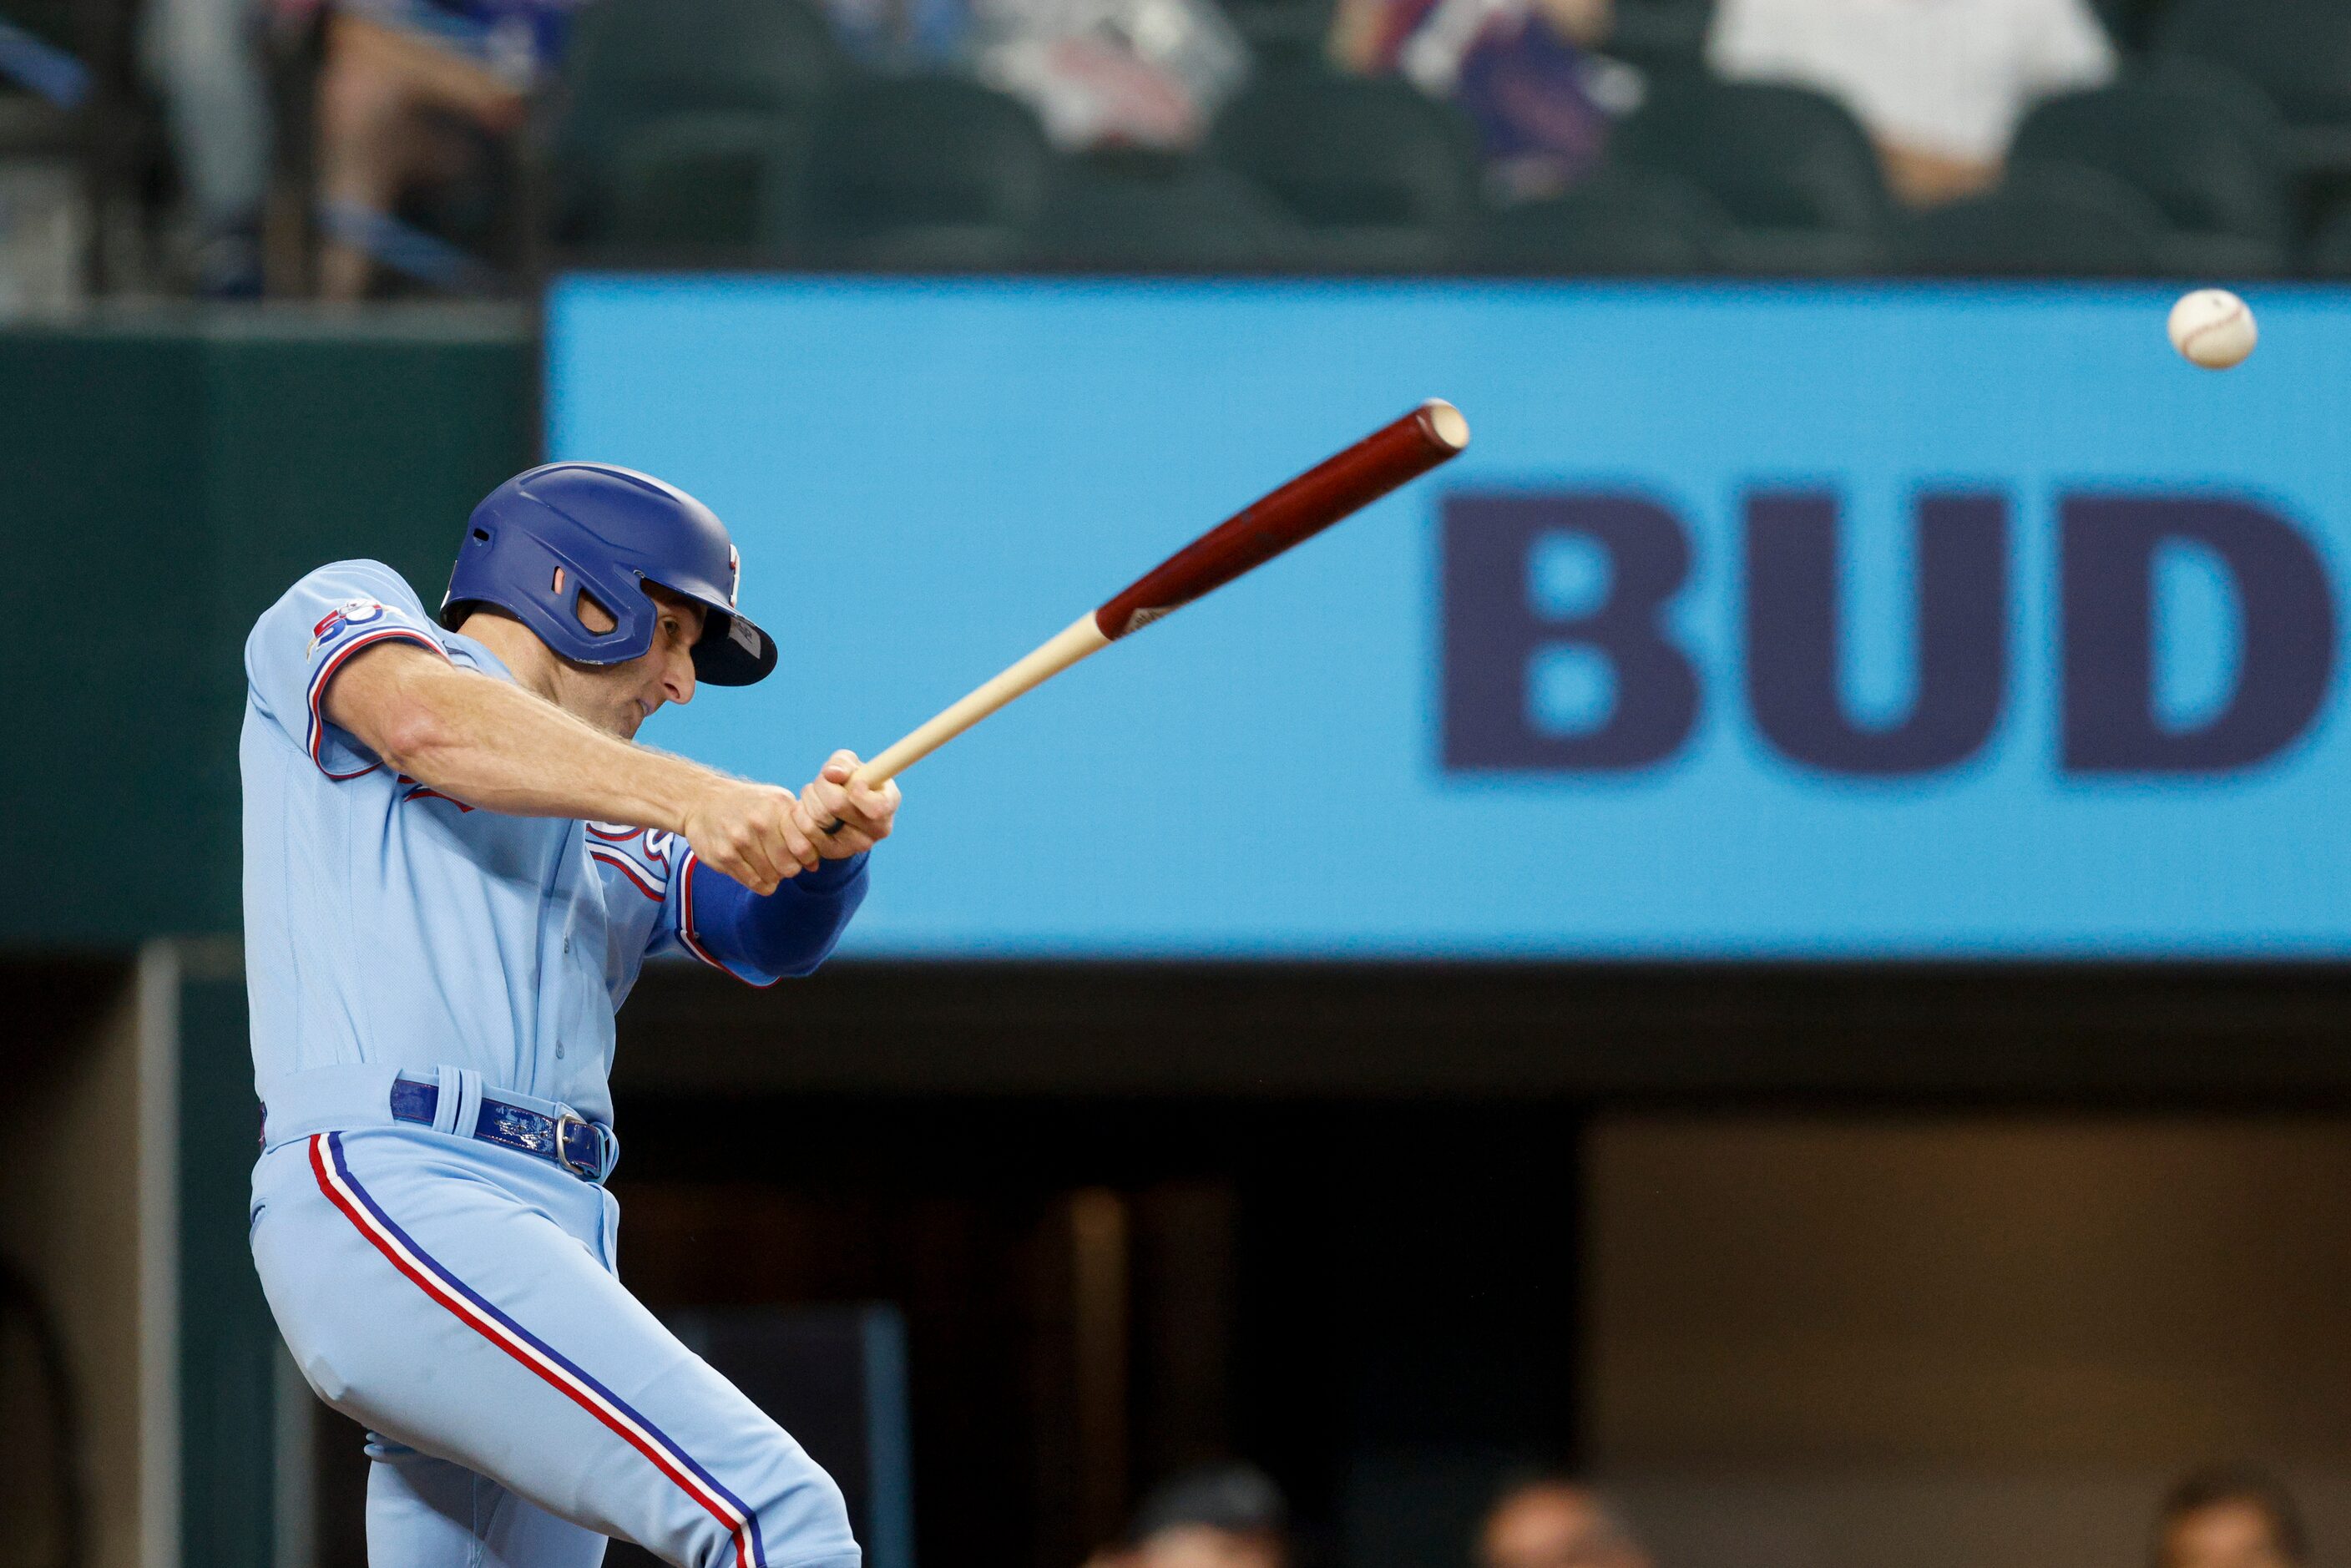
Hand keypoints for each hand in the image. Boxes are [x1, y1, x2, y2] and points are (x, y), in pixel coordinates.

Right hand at [678, 777, 820, 892]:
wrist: (702, 800)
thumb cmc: (747, 804)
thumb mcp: (775, 802)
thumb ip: (798, 828)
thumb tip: (815, 864)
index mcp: (778, 806)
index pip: (805, 847)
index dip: (806, 857)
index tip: (799, 856)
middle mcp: (760, 821)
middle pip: (789, 867)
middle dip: (789, 869)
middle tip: (781, 862)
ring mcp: (740, 839)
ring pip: (772, 878)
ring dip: (772, 876)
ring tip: (765, 863)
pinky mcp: (724, 855)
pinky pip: (754, 883)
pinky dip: (759, 883)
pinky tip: (755, 871)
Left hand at [792, 749, 900, 857]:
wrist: (842, 807)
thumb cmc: (851, 780)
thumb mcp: (850, 764)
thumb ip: (843, 763)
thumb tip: (832, 773)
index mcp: (888, 805)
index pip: (876, 808)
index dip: (859, 793)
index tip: (854, 782)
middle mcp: (876, 830)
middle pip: (836, 805)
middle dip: (822, 785)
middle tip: (824, 780)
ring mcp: (855, 846)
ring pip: (815, 819)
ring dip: (807, 799)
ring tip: (814, 794)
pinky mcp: (831, 853)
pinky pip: (804, 834)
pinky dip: (798, 815)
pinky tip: (806, 809)